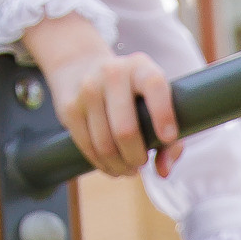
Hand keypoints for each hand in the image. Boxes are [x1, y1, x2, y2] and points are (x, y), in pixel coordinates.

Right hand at [25, 10, 181, 176]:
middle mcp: (112, 74)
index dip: (163, 114)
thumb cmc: (132, 95)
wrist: (81, 67)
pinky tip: (112, 167)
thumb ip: (170, 142)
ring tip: (129, 169)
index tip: (167, 138)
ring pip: (104, 144)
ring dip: (120, 166)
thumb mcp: (156, 105)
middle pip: (125, 129)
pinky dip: (102, 164)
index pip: (154, 85)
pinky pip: (87, 147)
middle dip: (137, 157)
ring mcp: (88, 90)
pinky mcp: (70, 108)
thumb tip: (163, 172)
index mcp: (140, 67)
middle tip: (142, 164)